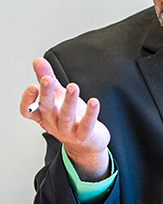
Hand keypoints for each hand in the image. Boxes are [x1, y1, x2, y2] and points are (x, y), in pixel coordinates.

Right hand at [20, 58, 110, 180]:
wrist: (87, 142)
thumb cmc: (71, 117)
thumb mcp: (58, 96)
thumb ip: (48, 78)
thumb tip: (38, 60)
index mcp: (43, 115)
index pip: (28, 111)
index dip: (28, 100)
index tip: (33, 86)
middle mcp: (53, 124)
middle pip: (47, 109)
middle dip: (46, 94)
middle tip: (47, 79)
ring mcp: (68, 131)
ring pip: (66, 116)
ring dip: (69, 101)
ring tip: (73, 87)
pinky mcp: (85, 135)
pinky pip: (87, 125)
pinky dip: (91, 113)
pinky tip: (94, 102)